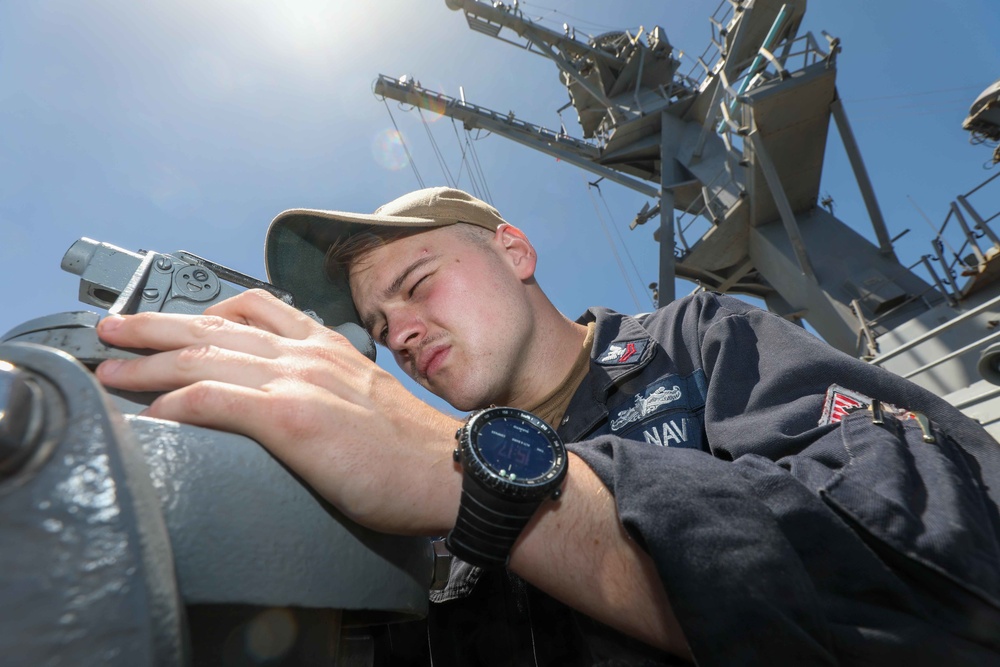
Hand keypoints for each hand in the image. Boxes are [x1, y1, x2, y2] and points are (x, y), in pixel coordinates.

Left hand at [95, 289, 462, 534]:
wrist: (448, 470)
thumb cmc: (407, 446)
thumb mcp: (359, 394)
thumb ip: (319, 383)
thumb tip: (281, 396)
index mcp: (321, 345)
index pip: (246, 312)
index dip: (195, 313)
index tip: (162, 319)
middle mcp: (305, 353)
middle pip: (212, 328)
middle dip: (153, 327)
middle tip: (111, 328)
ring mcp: (298, 382)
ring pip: (205, 358)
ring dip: (149, 364)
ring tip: (112, 369)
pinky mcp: (293, 419)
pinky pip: (218, 402)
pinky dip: (178, 402)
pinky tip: (152, 411)